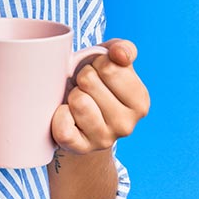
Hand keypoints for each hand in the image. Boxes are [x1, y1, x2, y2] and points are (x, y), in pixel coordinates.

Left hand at [50, 39, 149, 154]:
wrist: (79, 122)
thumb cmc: (96, 86)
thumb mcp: (112, 62)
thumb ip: (123, 49)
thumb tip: (120, 53)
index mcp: (140, 102)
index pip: (109, 66)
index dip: (96, 64)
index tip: (99, 75)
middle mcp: (127, 125)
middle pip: (89, 80)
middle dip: (82, 78)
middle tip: (85, 90)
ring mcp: (104, 140)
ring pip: (77, 101)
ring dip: (71, 96)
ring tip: (77, 103)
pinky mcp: (80, 149)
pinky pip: (63, 127)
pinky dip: (58, 116)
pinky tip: (67, 118)